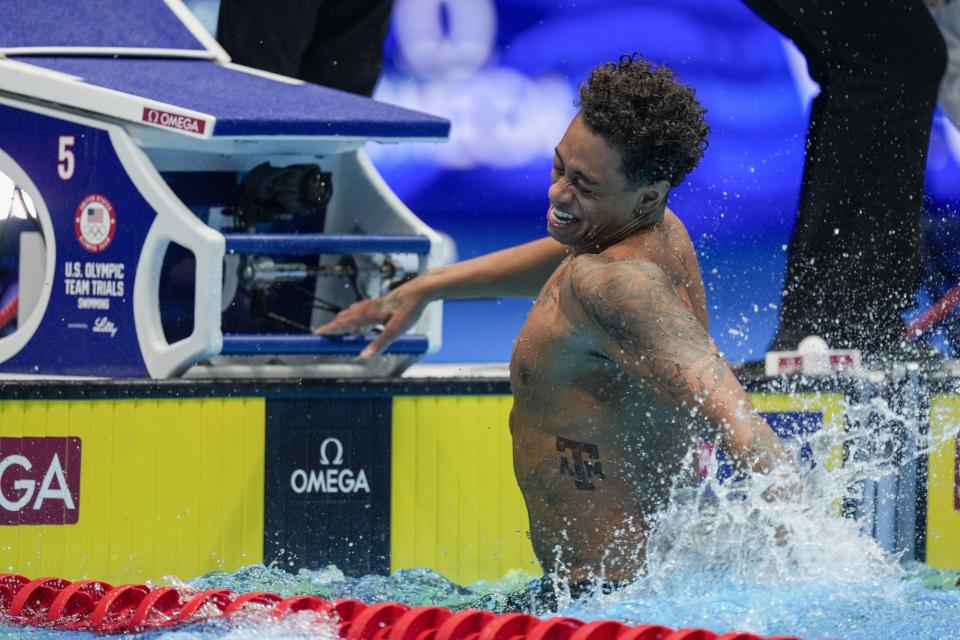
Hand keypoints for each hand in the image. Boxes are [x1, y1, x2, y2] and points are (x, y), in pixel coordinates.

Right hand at [313, 283, 430, 358]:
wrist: (421, 290)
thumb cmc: (409, 310)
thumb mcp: (395, 331)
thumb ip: (379, 344)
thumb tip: (362, 357)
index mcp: (368, 315)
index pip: (343, 323)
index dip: (330, 329)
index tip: (316, 334)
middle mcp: (368, 308)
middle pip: (345, 317)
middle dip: (333, 326)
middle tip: (322, 333)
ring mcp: (375, 304)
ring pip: (353, 312)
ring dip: (343, 320)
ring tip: (336, 325)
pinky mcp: (382, 302)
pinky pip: (363, 309)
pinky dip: (355, 314)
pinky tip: (359, 314)